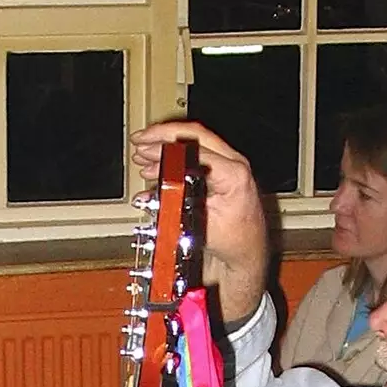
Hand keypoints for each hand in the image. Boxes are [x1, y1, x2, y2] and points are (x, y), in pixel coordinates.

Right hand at [130, 121, 269, 323]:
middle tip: (140, 143)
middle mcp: (233, 163)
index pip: (195, 148)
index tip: (145, 148)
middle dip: (163, 136)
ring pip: (193, 142)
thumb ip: (177, 206)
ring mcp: (229, 164)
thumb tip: (151, 193)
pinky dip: (173, 158)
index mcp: (233, 174)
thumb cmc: (234, 242)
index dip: (165, 146)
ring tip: (142, 156)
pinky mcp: (221, 171)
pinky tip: (155, 168)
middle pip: (194, 135)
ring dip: (165, 147)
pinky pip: (195, 156)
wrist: (247, 251)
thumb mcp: (201, 225)